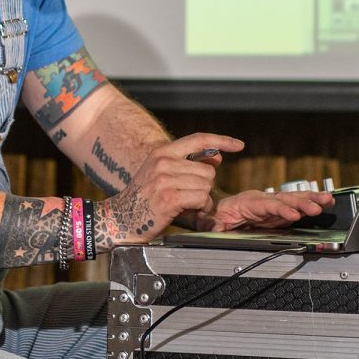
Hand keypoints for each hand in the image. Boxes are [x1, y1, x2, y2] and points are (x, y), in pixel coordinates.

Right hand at [98, 133, 242, 245]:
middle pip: (208, 170)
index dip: (221, 140)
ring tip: (186, 205)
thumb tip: (217, 157)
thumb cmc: (144, 198)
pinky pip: (201, 198)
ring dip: (203, 200)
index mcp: (162, 152)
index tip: (238, 145)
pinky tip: (187, 211)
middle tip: (190, 197)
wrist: (120, 218)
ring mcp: (165, 179)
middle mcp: (163, 161)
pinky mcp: (169, 197)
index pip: (198, 139)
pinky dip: (200, 208)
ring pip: (206, 185)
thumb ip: (189, 164)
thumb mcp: (161, 173)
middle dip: (205, 187)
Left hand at [199, 188, 332, 231]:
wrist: (215, 211)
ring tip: (328, 200)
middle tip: (318, 207)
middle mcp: (262, 200)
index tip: (293, 213)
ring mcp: (271, 205)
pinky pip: (295, 206)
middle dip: (302, 203)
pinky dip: (309, 204)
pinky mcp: (277, 212)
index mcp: (246, 201)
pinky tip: (324, 203)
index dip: (280, 209)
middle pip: (284, 199)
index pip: (266, 205)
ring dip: (310, 200)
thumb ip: (211, 224)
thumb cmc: (212, 214)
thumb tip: (216, 228)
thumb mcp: (207, 220)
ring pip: (292, 200)